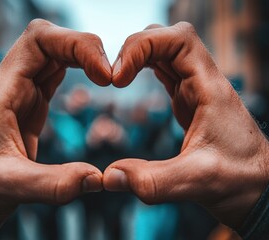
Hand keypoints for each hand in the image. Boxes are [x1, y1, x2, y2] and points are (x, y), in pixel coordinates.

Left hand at [0, 19, 110, 236]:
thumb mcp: (10, 186)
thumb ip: (54, 183)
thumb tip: (99, 177)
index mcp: (2, 92)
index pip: (38, 40)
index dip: (75, 45)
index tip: (102, 74)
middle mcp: (13, 84)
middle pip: (51, 40)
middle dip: (85, 48)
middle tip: (110, 76)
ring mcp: (24, 91)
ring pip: (55, 53)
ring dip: (84, 56)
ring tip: (107, 77)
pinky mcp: (33, 103)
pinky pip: (56, 72)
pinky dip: (78, 68)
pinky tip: (93, 79)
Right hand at [104, 22, 268, 228]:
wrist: (258, 183)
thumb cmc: (239, 179)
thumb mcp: (196, 182)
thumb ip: (152, 180)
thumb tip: (109, 177)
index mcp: (210, 89)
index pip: (178, 40)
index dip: (143, 47)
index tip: (119, 78)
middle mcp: (203, 81)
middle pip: (167, 38)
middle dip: (136, 49)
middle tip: (115, 78)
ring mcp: (195, 87)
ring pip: (164, 50)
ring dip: (138, 56)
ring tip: (118, 79)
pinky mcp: (188, 98)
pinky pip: (165, 69)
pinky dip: (144, 67)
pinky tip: (131, 81)